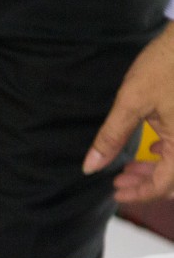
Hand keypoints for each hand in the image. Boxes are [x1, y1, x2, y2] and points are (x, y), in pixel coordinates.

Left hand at [83, 22, 173, 202]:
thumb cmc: (166, 64)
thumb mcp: (132, 102)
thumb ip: (111, 137)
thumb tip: (90, 167)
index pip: (165, 184)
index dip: (140, 194)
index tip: (116, 192)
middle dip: (147, 183)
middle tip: (119, 180)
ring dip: (156, 170)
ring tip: (129, 166)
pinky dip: (166, 154)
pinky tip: (149, 147)